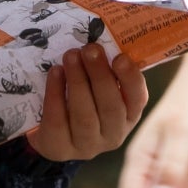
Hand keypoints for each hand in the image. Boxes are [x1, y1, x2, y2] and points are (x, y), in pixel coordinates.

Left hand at [24, 43, 147, 161]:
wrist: (50, 134)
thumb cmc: (79, 101)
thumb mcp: (97, 87)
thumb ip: (104, 71)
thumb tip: (102, 39)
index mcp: (128, 116)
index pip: (137, 99)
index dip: (131, 79)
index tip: (120, 57)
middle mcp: (113, 135)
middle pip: (110, 106)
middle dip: (100, 75)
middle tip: (90, 49)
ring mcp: (87, 145)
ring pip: (85, 115)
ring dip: (78, 82)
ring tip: (70, 56)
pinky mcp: (60, 148)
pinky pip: (58, 120)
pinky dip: (56, 93)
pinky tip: (55, 72)